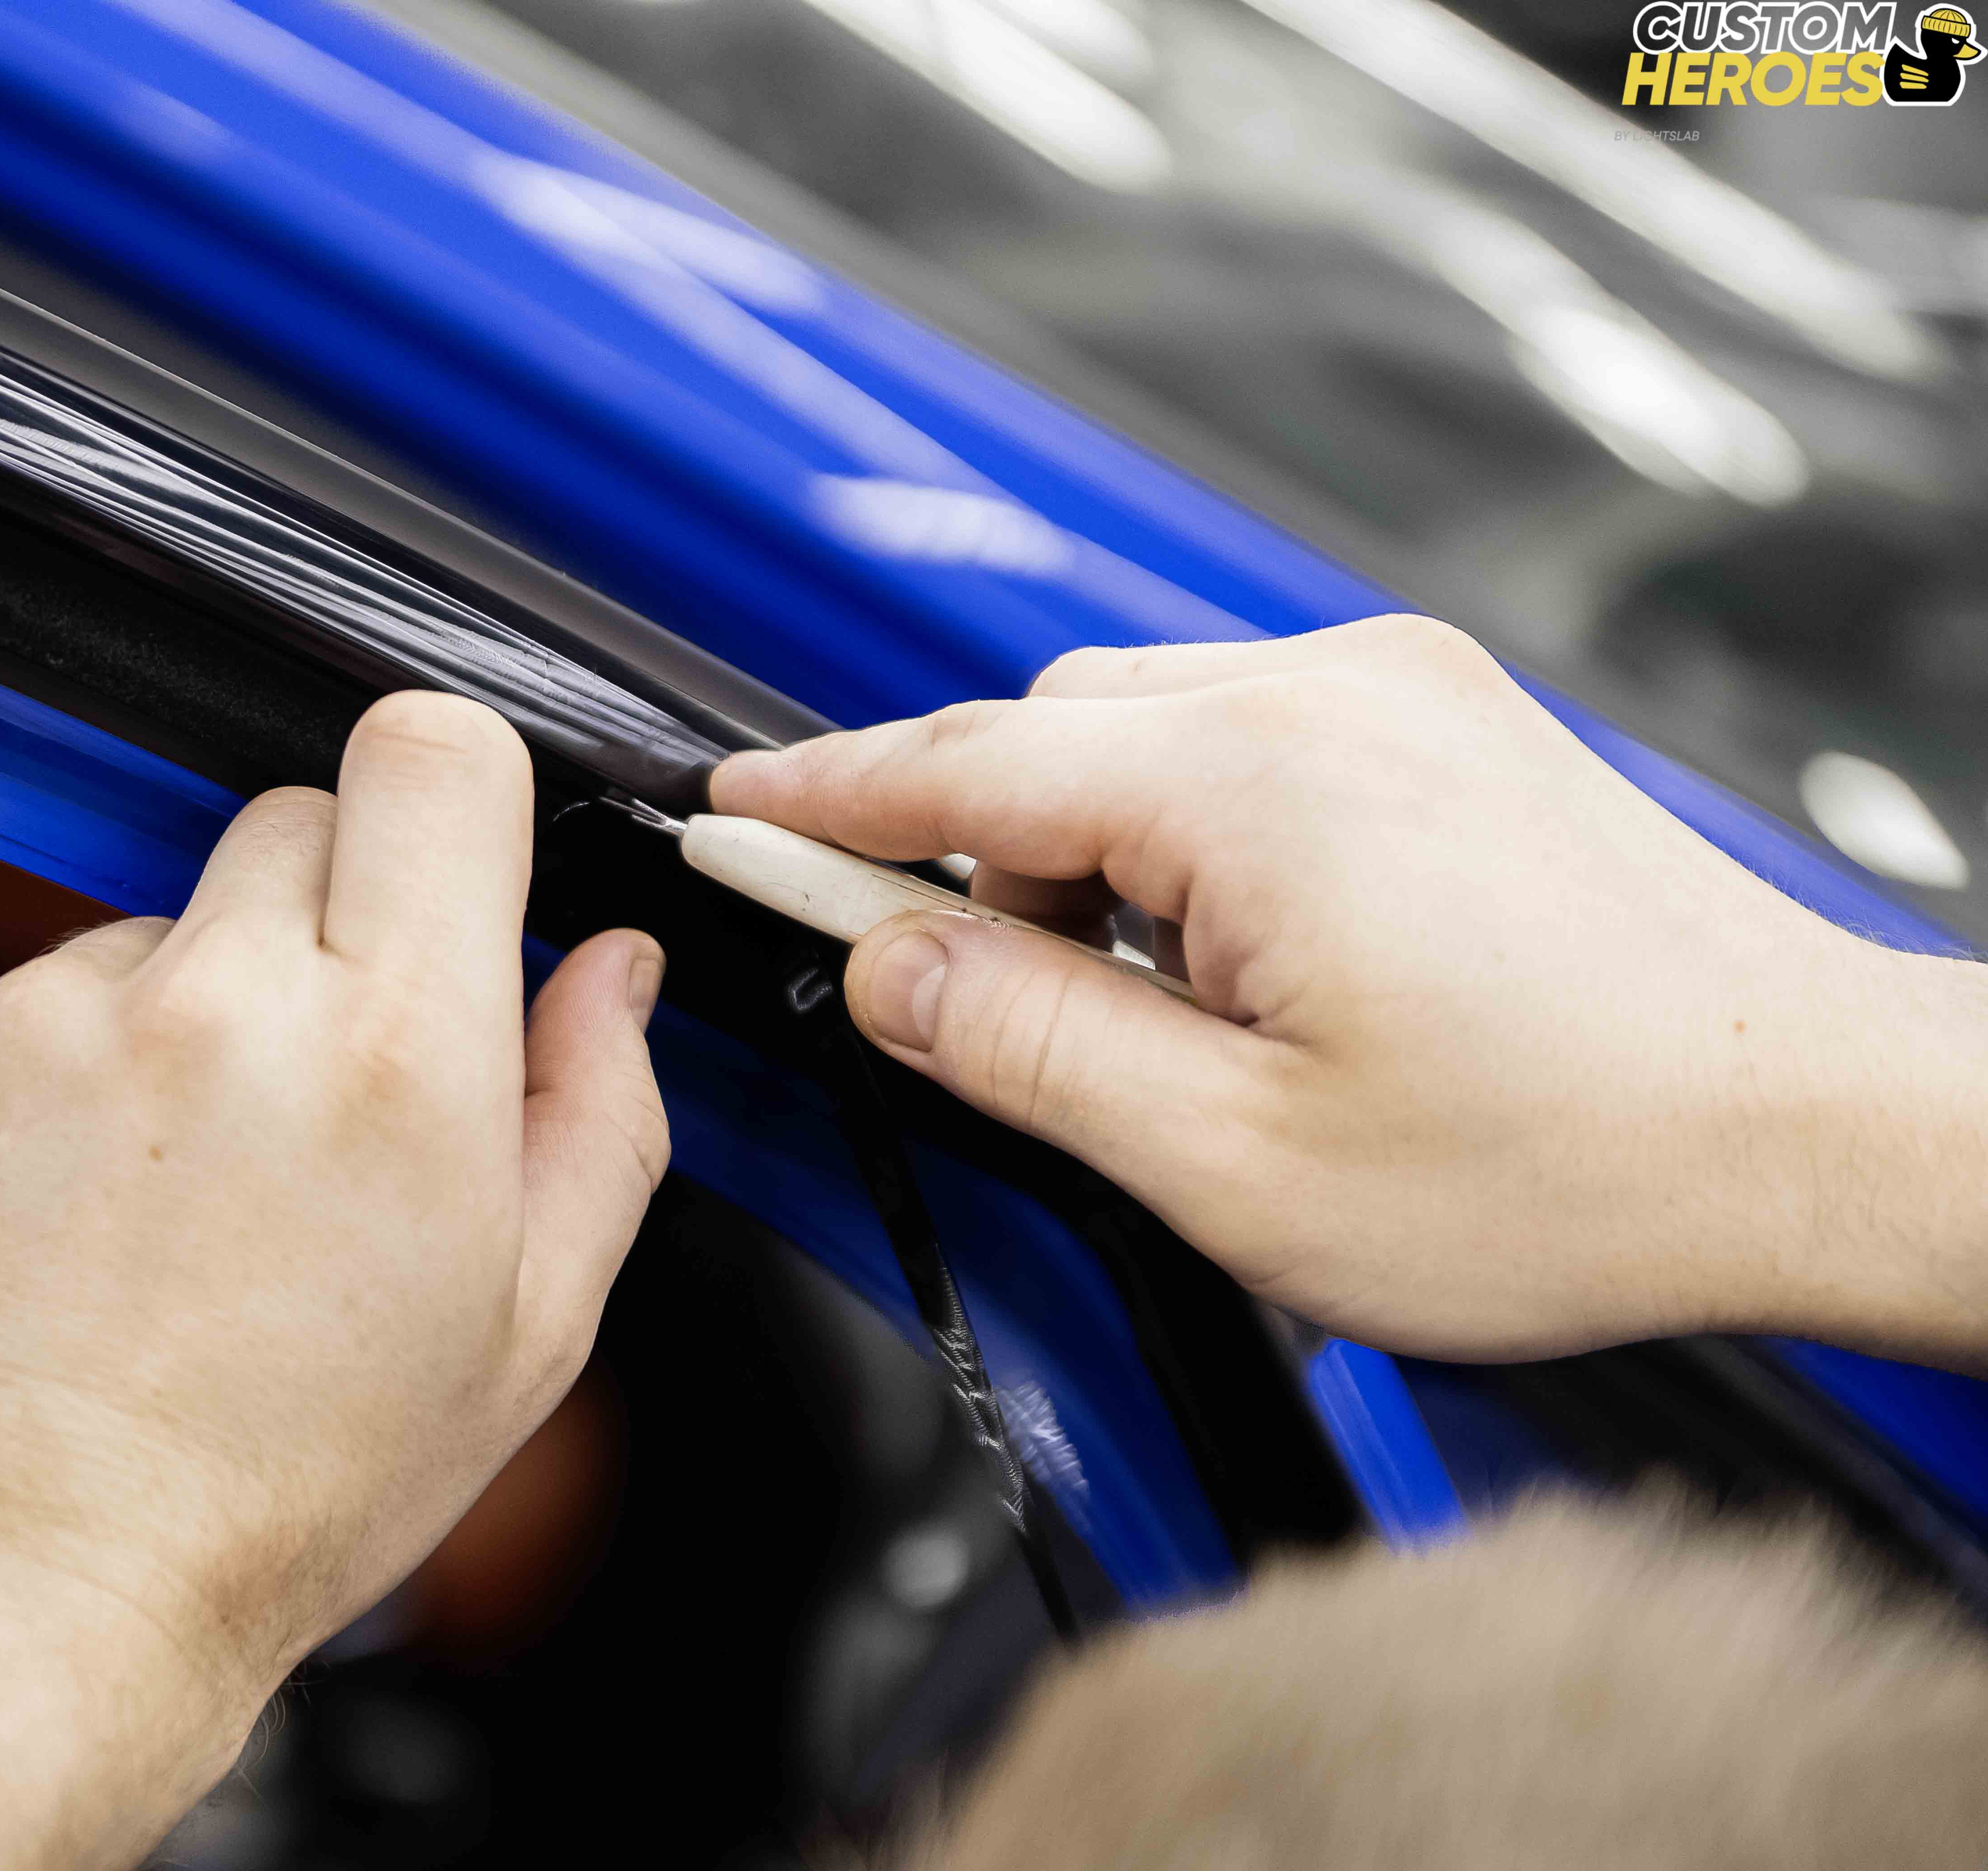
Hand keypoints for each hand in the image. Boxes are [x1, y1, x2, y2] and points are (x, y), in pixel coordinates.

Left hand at [0, 690, 668, 1687]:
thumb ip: (598, 1111)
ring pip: (155, 924)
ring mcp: (53, 1015)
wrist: (28, 1578)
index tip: (439, 883)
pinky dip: (46, 1078)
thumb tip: (610, 966)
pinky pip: (16, 995)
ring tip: (165, 1194)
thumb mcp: (527, 1324)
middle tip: (305, 1094)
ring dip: (178, 1016)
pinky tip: (63, 1212)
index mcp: (398, 1051)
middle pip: (295, 820)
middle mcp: (223, 1002)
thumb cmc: (290, 1480)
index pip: (435, 756)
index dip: (448, 803)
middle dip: (322, 927)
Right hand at [715, 615, 1987, 1363]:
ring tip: (1159, 1017)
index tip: (732, 816)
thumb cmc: (1568, 1164)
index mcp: (1257, 789)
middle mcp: (1329, 695)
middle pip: (1048, 732)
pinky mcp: (1448, 717)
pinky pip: (1244, 736)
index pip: (962, 766)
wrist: (1812, 1128)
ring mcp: (1401, 691)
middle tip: (974, 1005)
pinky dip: (1187, 831)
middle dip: (975, 856)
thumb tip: (882, 964)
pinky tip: (1241, 959)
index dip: (825, 799)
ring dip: (1089, 852)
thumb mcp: (1233, 1162)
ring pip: (1141, 729)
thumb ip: (1023, 1044)